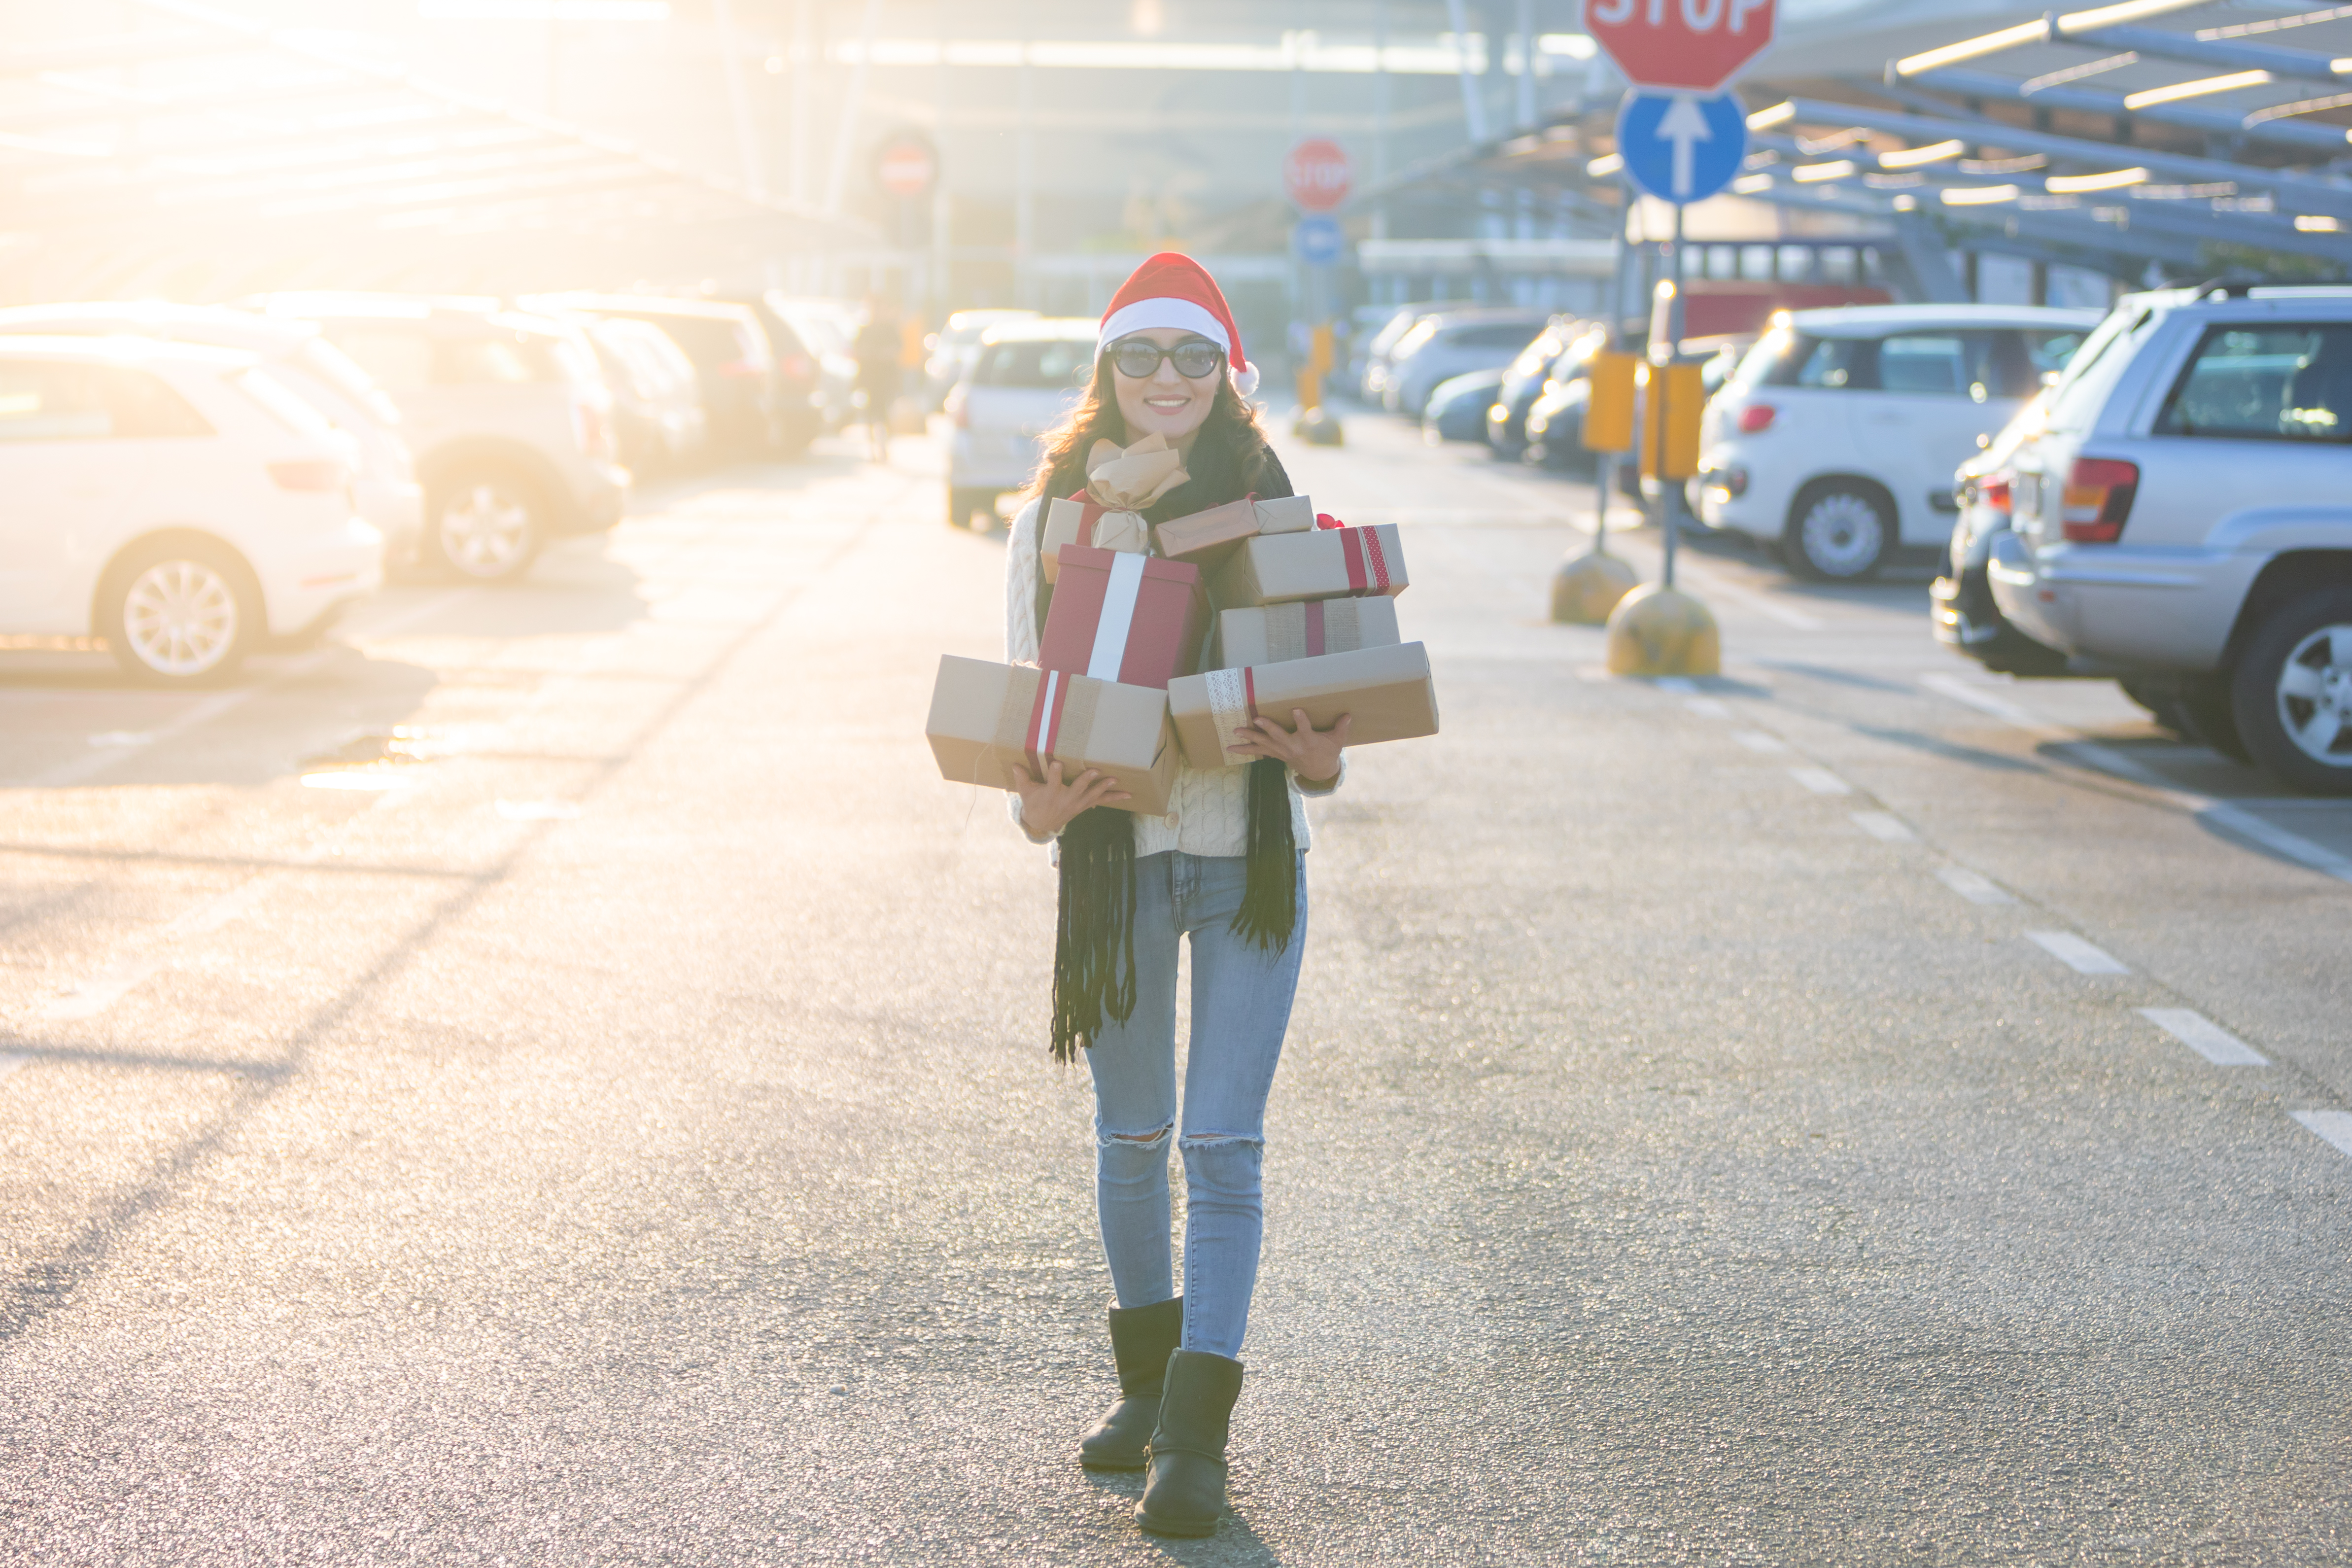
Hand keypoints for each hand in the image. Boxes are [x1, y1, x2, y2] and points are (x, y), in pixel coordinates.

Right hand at [1008, 759, 1128, 837]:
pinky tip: (1128, 794)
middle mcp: (1066, 799)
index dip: (1055, 772)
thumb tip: (1014, 763)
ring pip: (1092, 795)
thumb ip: (1022, 777)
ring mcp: (1077, 803)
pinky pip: (1101, 801)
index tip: (1058, 762)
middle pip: (1077, 788)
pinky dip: (1114, 797)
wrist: (1042, 824)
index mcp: (1051, 793)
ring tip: (1114, 779)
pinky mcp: (1085, 805)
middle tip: (1095, 771)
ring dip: (1104, 788)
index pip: (1052, 780)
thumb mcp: (1025, 791)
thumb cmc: (1034, 804)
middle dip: (1086, 780)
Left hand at [1226, 707, 1349, 784]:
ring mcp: (1282, 751)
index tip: (1296, 709)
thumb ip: (1340, 728)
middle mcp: (1293, 747)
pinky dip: (1245, 749)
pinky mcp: (1276, 754)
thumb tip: (1348, 714)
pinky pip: (1258, 751)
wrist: (1319, 772)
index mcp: (1309, 741)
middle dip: (1267, 727)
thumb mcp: (1337, 741)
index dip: (1301, 720)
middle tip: (1256, 718)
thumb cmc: (1328, 752)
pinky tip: (1231, 746)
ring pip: (1264, 744)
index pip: (1305, 729)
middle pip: (1279, 736)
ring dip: (1249, 738)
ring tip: (1234, 732)